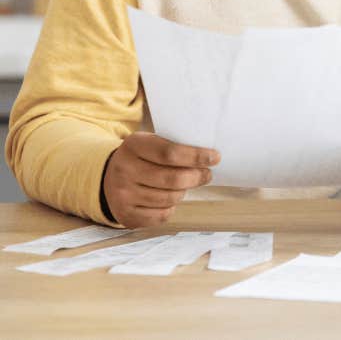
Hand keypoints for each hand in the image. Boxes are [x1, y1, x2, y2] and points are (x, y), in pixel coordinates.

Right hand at [102, 132, 219, 227]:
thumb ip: (173, 146)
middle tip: (207, 174)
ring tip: (186, 185)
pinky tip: (170, 199)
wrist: (108, 178)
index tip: (215, 158)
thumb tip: (208, 156)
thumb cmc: (141, 157)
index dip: (196, 157)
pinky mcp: (125, 215)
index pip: (170, 153)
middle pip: (173, 179)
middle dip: (196, 177)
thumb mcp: (150, 142)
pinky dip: (171, 208)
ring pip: (169, 198)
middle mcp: (124, 170)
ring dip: (184, 192)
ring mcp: (123, 195)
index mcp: (133, 145)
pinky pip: (160, 216)